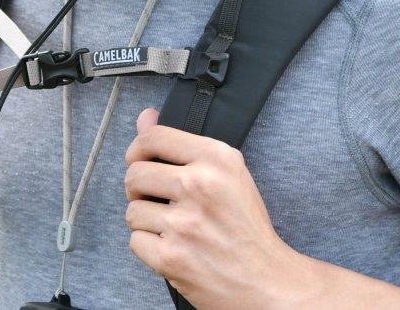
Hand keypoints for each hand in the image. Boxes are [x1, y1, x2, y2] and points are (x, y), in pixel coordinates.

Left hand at [124, 108, 306, 308]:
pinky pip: (135, 241)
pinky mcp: (170, 257)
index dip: (137, 149)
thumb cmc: (246, 227)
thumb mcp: (227, 174)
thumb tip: (144, 117)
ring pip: (132, 210)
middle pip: (134, 174)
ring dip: (146, 222)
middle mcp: (199, 185)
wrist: (268, 282)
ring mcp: (183, 223)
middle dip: (139, 189)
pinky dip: (149, 248)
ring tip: (172, 228)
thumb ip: (181, 144)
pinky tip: (173, 247)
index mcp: (217, 159)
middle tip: (158, 201)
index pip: (153, 137)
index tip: (139, 160)